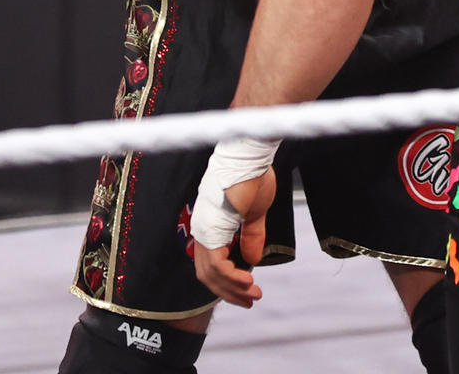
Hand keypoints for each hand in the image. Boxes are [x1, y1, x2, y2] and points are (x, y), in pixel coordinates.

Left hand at [193, 168, 275, 307]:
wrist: (250, 157)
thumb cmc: (253, 177)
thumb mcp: (255, 213)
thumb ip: (251, 235)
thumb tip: (251, 259)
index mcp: (211, 224)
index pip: (212, 263)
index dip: (228, 280)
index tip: (248, 288)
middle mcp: (203, 229)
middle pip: (209, 274)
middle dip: (231, 291)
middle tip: (251, 300)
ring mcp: (205, 229)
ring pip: (211, 274)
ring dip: (232, 288)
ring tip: (253, 294)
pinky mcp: (211, 230)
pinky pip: (216, 265)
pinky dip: (231, 278)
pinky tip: (248, 280)